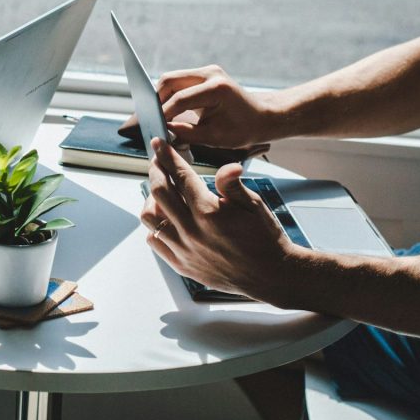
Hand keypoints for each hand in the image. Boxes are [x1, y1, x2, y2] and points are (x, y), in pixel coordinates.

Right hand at [120, 65, 273, 147]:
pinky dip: (170, 95)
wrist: (263, 117)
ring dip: (161, 96)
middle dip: (156, 100)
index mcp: (216, 88)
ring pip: (171, 79)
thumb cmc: (244, 129)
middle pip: (169, 81)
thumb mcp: (215, 138)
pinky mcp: (204, 75)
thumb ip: (186, 134)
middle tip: (150, 120)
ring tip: (157, 117)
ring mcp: (207, 71)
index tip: (152, 127)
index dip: (163, 114)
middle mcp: (210, 74)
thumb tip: (163, 132)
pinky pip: (179, 81)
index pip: (179, 99)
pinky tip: (167, 111)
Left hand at [141, 137, 295, 302]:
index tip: (159, 144)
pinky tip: (166, 218)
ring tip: (162, 191)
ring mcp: (184, 250)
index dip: (167, 156)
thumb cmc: (264, 238)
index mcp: (209, 212)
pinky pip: (154, 240)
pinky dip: (154, 225)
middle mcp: (191, 231)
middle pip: (158, 192)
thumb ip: (232, 184)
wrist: (269, 275)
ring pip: (150, 217)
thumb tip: (228, 166)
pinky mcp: (181, 264)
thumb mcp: (254, 205)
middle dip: (156, 171)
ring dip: (151, 199)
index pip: (180, 176)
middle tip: (158, 162)